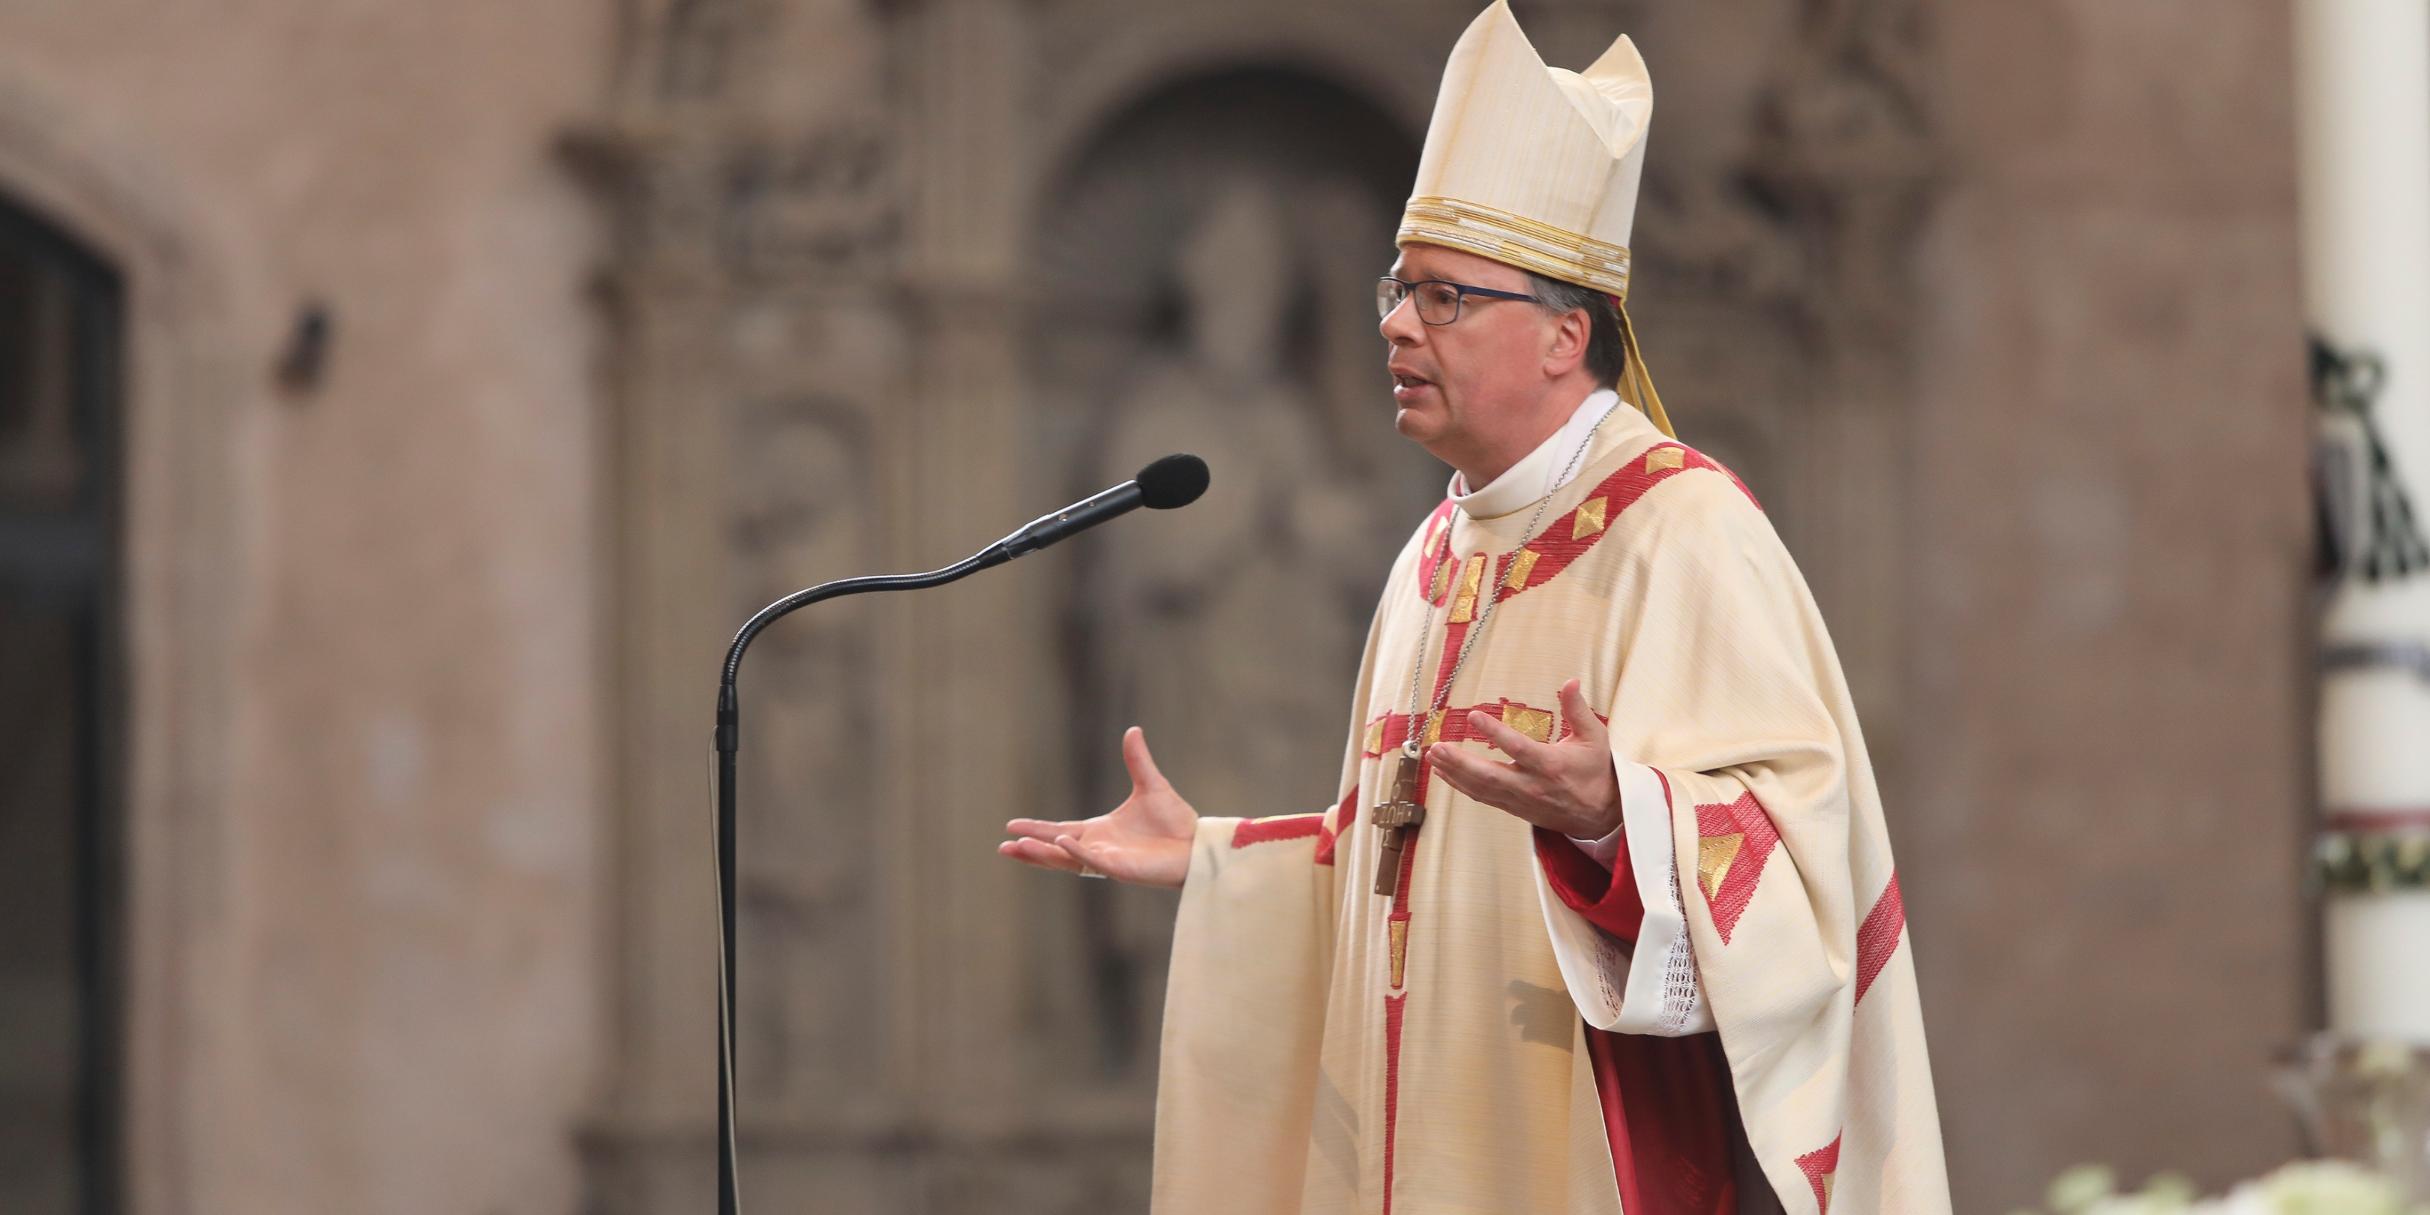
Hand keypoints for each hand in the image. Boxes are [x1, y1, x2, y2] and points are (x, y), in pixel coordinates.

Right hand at [1000, 726, 1196, 887]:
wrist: (1197, 843)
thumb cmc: (1175, 821)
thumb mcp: (1151, 785)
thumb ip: (1137, 760)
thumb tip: (1133, 730)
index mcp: (1099, 832)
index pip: (1060, 832)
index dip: (1037, 830)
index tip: (1012, 827)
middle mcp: (1098, 849)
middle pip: (1055, 851)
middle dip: (1030, 849)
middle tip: (1004, 846)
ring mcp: (1108, 861)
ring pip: (1068, 860)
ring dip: (1043, 854)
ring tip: (1017, 848)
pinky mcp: (1122, 869)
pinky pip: (1094, 862)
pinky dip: (1076, 852)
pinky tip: (1061, 843)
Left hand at [1425, 679, 1620, 840]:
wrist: (1600, 815)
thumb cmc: (1596, 771)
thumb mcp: (1594, 737)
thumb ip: (1578, 709)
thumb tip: (1570, 681)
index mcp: (1551, 765)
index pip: (1518, 748)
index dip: (1494, 732)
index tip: (1473, 715)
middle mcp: (1532, 785)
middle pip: (1490, 776)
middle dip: (1460, 762)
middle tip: (1437, 747)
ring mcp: (1521, 800)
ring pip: (1481, 789)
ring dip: (1454, 773)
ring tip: (1433, 756)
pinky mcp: (1514, 808)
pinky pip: (1482, 798)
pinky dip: (1461, 786)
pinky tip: (1444, 774)